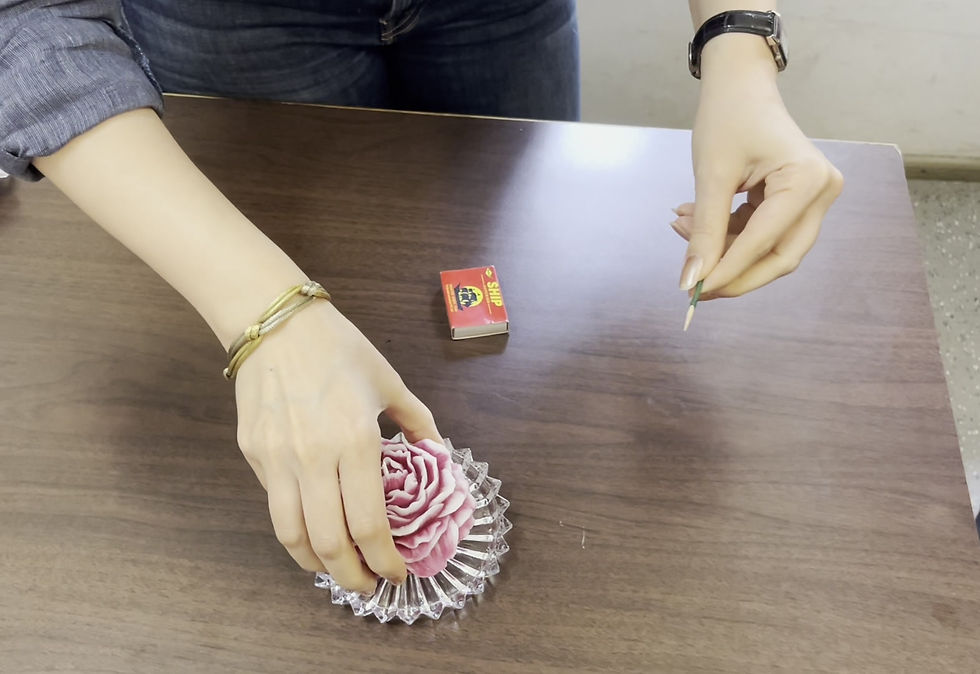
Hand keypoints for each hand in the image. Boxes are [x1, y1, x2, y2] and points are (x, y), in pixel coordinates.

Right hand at [234, 300, 439, 592]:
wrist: (276, 324)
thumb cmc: (338, 348)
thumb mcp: (389, 382)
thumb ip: (417, 423)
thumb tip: (438, 454)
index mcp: (355, 441)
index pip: (369, 525)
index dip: (384, 559)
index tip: (396, 574)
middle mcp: (313, 458)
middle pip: (329, 543)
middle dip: (352, 577)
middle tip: (367, 586)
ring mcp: (277, 459)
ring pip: (292, 536)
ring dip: (316, 565)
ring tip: (336, 572)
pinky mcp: (254, 455)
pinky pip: (275, 505)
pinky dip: (294, 530)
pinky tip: (311, 531)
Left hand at [672, 35, 842, 299]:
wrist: (739, 84)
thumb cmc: (727, 117)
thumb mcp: (711, 176)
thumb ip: (704, 231)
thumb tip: (692, 281)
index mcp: (806, 181)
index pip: (765, 242)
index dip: (728, 271)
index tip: (694, 290)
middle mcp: (821, 192)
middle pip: (780, 257)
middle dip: (734, 273)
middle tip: (693, 283)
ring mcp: (814, 197)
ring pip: (771, 249)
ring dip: (726, 251)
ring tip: (681, 227)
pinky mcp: (798, 200)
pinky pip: (765, 233)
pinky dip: (729, 236)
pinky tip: (693, 222)